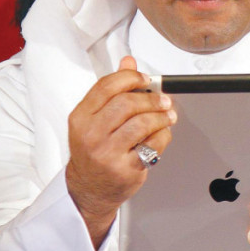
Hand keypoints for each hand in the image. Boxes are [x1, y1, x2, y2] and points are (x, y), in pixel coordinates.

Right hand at [66, 56, 175, 245]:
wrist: (89, 189)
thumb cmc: (92, 151)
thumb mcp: (94, 119)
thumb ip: (112, 90)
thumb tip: (128, 62)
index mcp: (81, 117)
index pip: (107, 87)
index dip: (131, 78)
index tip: (145, 79)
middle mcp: (91, 135)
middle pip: (126, 103)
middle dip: (151, 99)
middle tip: (163, 100)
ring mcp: (107, 153)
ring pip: (142, 124)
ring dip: (161, 116)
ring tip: (168, 115)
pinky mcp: (125, 169)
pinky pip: (153, 145)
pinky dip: (163, 136)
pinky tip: (163, 133)